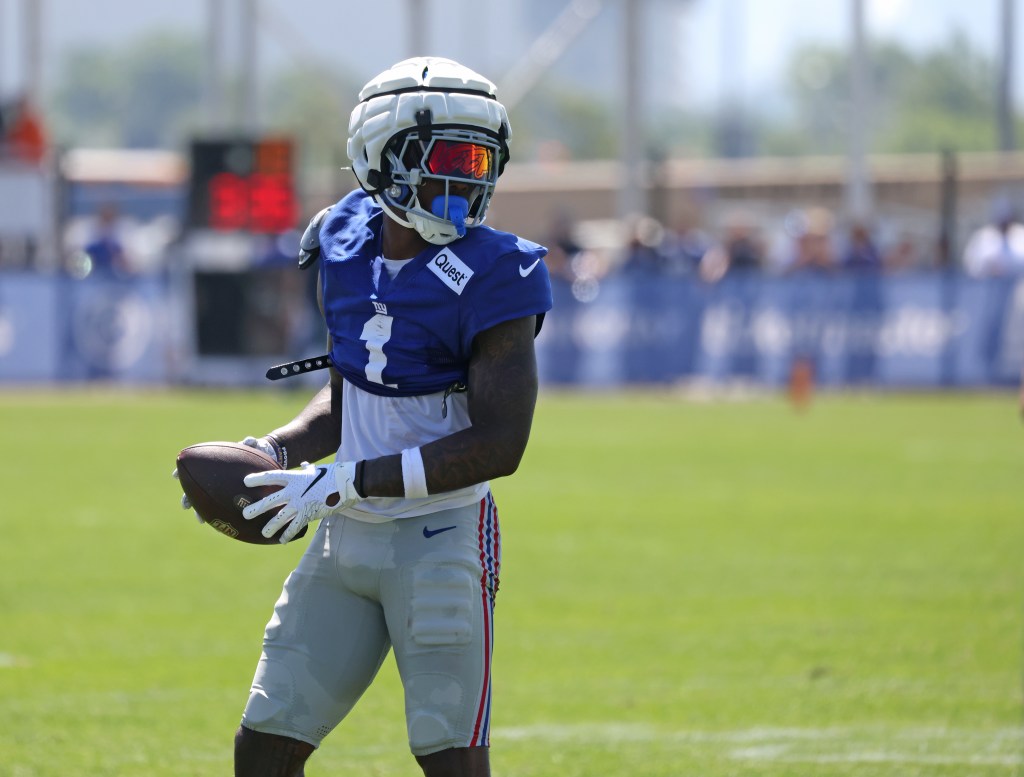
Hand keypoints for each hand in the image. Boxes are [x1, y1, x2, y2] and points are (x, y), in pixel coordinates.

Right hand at [172, 436, 281, 523]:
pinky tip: (225, 524)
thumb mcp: (254, 446)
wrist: (266, 457)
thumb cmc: (256, 450)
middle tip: (186, 506)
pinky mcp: (234, 495)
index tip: (175, 475)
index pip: (197, 468)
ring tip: (201, 520)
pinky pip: (227, 508)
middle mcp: (218, 477)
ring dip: (203, 511)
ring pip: (208, 501)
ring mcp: (224, 486)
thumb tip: (249, 440)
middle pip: (198, 488)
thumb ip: (251, 443)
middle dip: (190, 498)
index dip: (184, 471)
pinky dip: (224, 516)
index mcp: (219, 464)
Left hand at [243, 461, 360, 543]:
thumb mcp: (317, 469)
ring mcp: (301, 504)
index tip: (245, 482)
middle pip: (270, 501)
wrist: (347, 483)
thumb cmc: (333, 474)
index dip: (257, 479)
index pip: (271, 477)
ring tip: (263, 533)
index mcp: (295, 478)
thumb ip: (307, 469)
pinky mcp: (309, 515)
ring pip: (280, 517)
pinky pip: (295, 527)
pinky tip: (282, 540)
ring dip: (270, 526)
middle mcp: (294, 491)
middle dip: (256, 508)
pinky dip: (288, 534)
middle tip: (245, 514)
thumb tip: (304, 465)